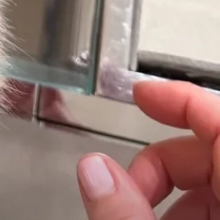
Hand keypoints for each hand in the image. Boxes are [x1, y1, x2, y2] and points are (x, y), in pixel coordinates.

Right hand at [77, 80, 219, 218]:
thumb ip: (124, 213)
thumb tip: (95, 170)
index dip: (179, 98)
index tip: (140, 95)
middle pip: (208, 151)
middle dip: (159, 162)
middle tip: (123, 187)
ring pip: (211, 181)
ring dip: (167, 191)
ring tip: (132, 214)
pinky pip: (218, 208)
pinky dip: (185, 212)